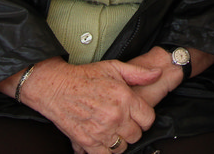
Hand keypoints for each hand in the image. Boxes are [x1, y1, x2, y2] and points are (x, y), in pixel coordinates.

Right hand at [12, 57, 161, 153]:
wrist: (56, 87)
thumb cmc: (84, 76)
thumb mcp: (114, 67)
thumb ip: (138, 73)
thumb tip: (157, 74)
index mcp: (124, 98)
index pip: (148, 119)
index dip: (144, 118)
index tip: (137, 115)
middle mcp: (115, 117)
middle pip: (136, 135)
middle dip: (132, 129)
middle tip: (123, 122)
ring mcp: (101, 131)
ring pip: (122, 147)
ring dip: (119, 141)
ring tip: (113, 130)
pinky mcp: (87, 142)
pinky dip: (105, 151)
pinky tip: (103, 140)